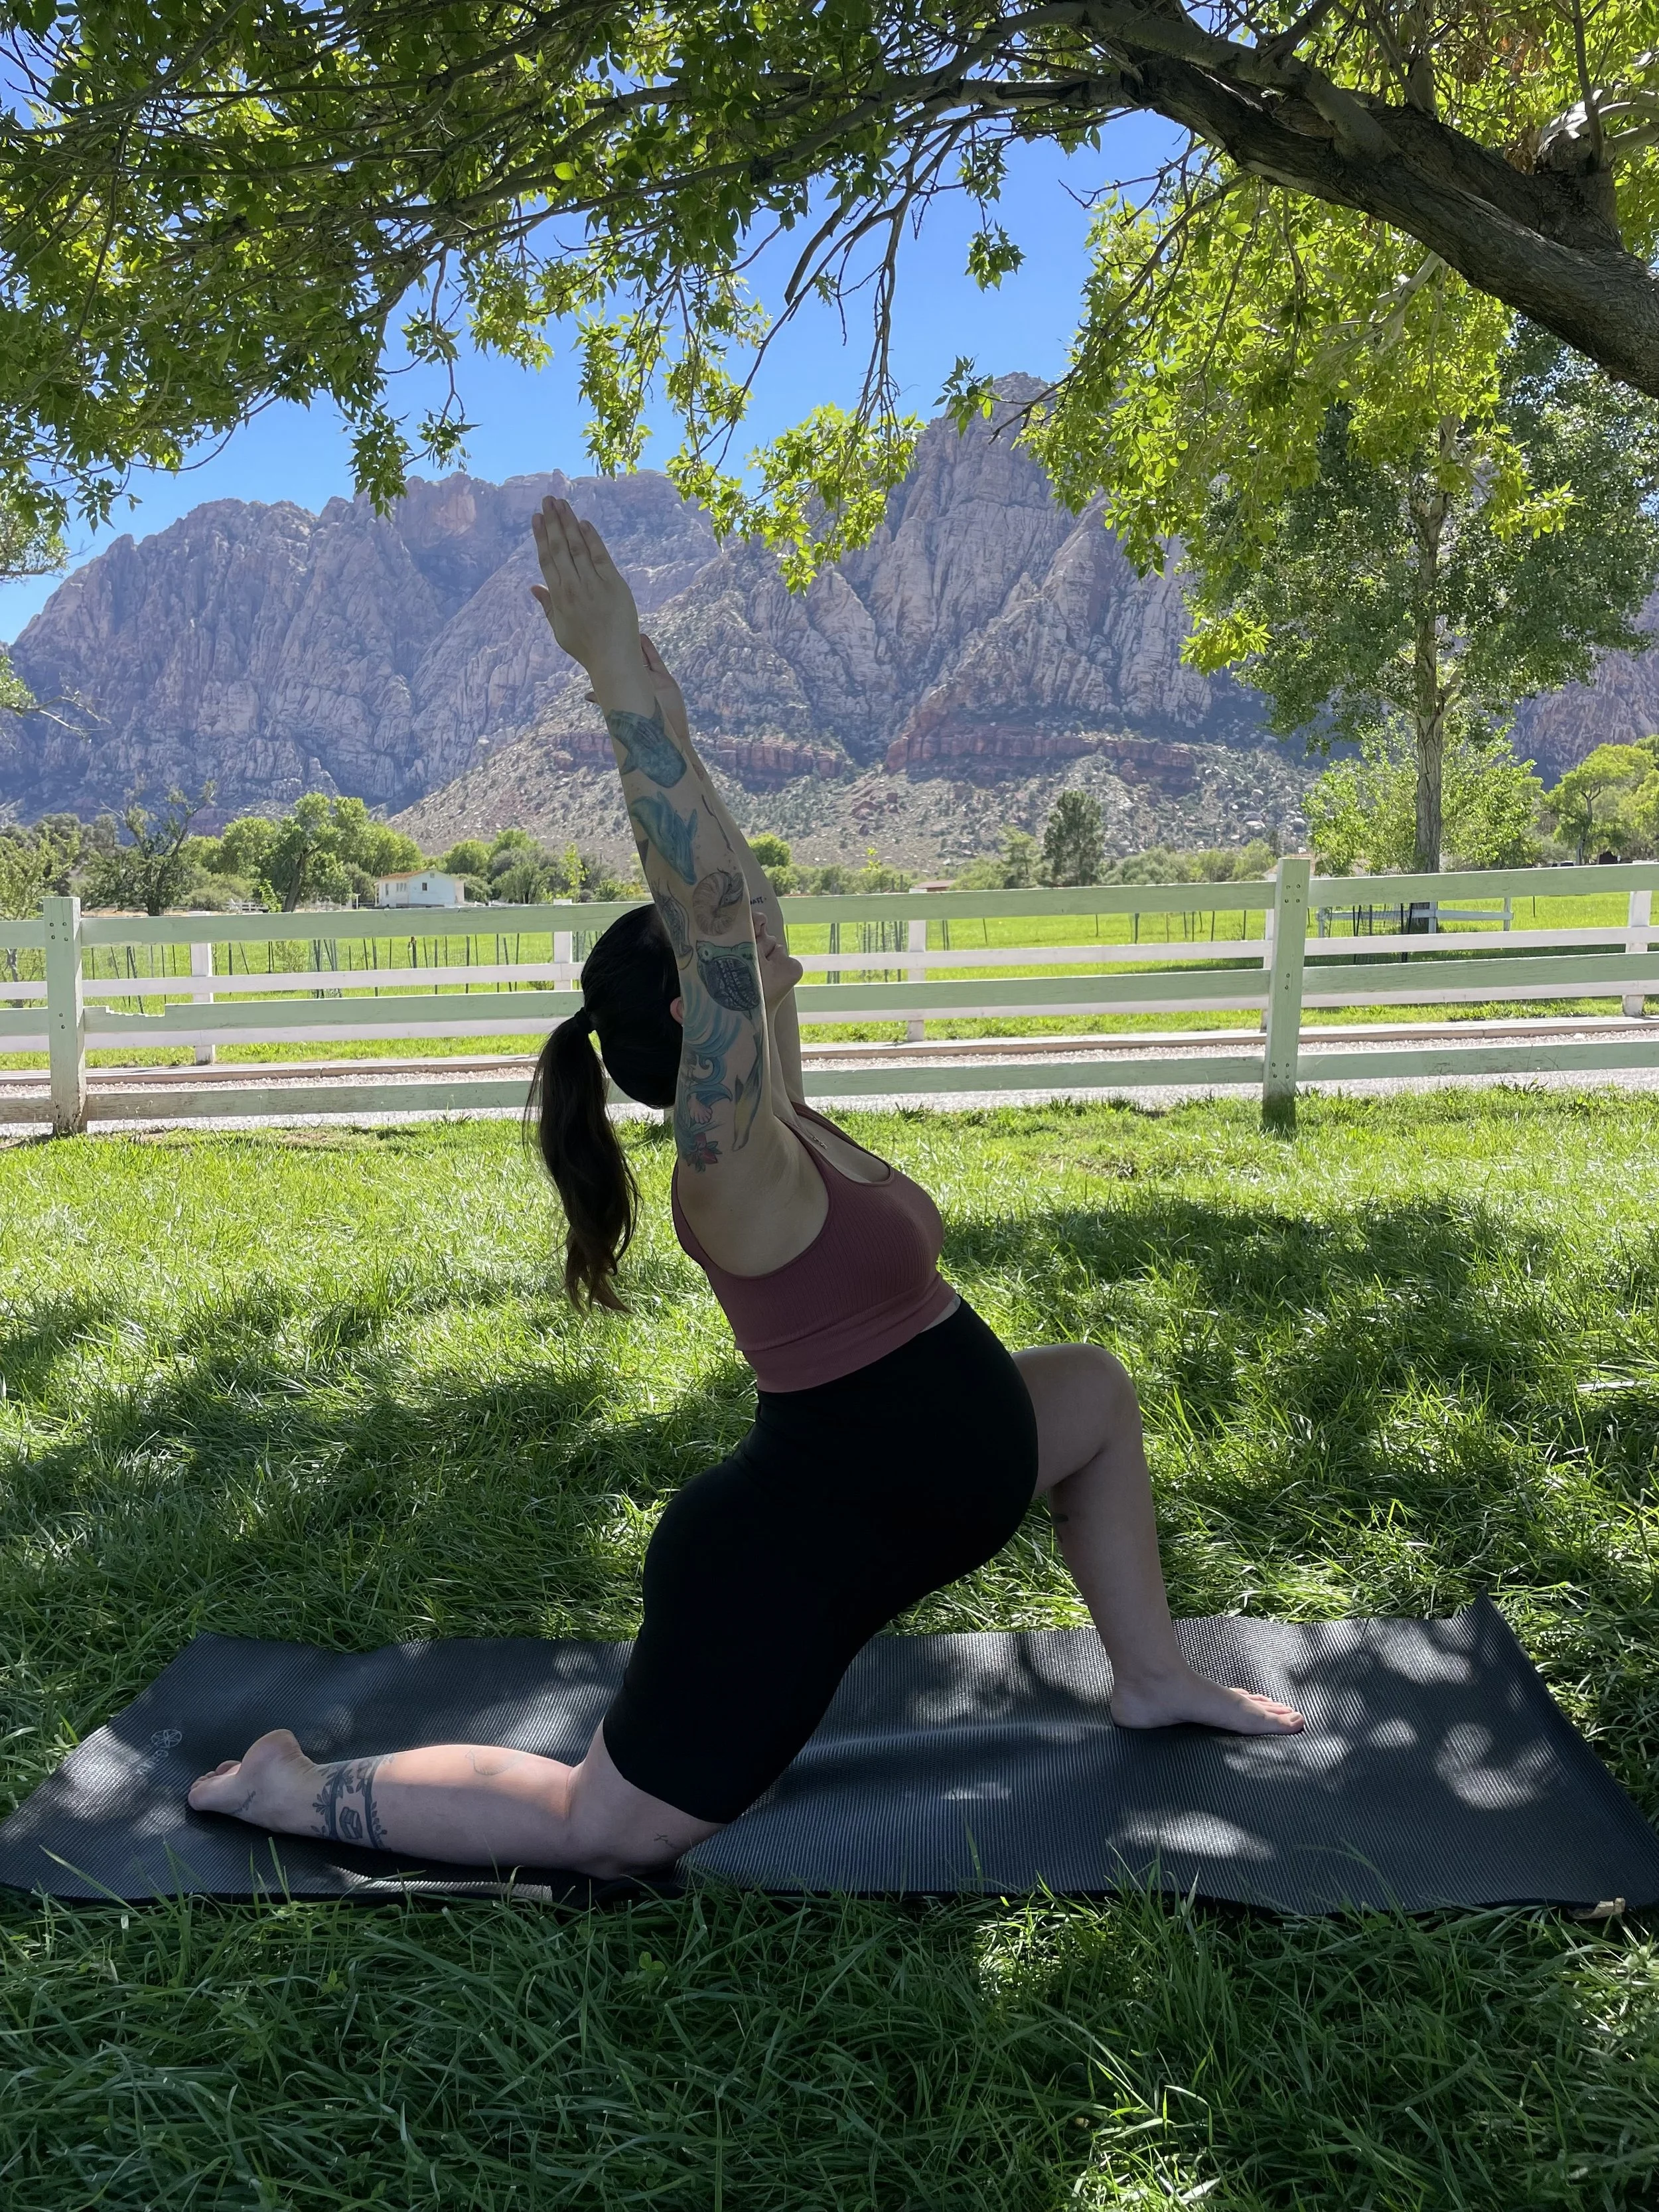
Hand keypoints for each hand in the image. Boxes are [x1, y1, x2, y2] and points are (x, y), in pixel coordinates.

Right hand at [529, 496, 640, 675]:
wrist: (613, 660)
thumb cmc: (586, 647)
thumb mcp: (560, 629)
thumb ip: (547, 606)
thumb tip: (533, 587)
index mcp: (558, 597)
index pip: (546, 559)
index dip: (540, 536)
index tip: (536, 518)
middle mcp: (573, 588)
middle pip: (559, 548)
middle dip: (552, 521)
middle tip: (548, 500)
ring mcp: (593, 586)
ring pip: (577, 547)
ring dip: (568, 523)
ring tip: (562, 503)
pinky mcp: (614, 585)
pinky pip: (600, 556)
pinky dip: (592, 538)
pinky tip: (584, 523)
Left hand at [585, 631, 690, 743]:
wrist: (669, 734)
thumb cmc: (644, 726)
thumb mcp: (624, 709)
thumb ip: (606, 700)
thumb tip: (586, 695)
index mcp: (628, 689)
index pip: (617, 669)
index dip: (610, 657)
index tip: (602, 644)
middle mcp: (639, 683)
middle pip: (628, 660)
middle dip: (621, 647)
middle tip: (611, 632)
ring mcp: (652, 680)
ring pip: (641, 657)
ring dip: (634, 645)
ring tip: (626, 629)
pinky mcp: (665, 679)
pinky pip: (655, 660)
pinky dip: (649, 649)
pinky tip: (641, 638)